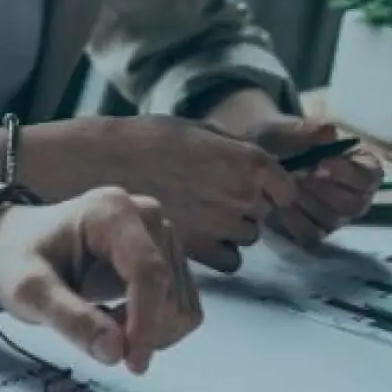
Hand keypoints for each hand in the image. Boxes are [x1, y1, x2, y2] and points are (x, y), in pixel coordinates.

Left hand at [0, 186, 202, 373]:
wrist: (19, 243)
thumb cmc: (19, 260)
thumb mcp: (28, 291)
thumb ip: (70, 320)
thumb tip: (116, 352)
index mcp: (112, 211)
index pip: (148, 271)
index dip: (147, 321)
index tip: (132, 364)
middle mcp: (146, 215)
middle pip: (168, 289)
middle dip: (142, 329)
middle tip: (98, 341)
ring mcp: (161, 233)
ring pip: (180, 300)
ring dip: (149, 329)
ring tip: (103, 322)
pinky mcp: (167, 254)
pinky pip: (182, 303)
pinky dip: (157, 325)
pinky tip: (121, 318)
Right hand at [40, 116, 301, 273]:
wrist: (104, 164)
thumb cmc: (149, 140)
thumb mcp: (202, 130)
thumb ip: (237, 150)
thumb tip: (261, 163)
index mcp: (248, 161)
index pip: (286, 187)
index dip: (276, 189)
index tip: (265, 190)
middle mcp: (241, 195)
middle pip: (265, 213)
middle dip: (248, 207)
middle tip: (216, 196)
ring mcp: (221, 225)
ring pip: (247, 238)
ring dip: (231, 231)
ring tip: (199, 214)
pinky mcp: (198, 251)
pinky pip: (227, 261)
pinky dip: (215, 253)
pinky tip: (193, 235)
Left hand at [235, 117, 383, 248]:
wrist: (248, 160)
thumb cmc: (278, 140)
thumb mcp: (288, 128)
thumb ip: (309, 130)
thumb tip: (329, 132)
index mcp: (357, 166)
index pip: (370, 177)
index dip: (349, 174)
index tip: (320, 164)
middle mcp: (351, 196)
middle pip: (354, 205)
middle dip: (324, 191)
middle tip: (297, 176)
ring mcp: (332, 218)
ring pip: (331, 221)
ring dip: (304, 202)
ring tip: (282, 184)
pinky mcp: (311, 234)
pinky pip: (308, 235)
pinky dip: (289, 219)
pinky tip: (273, 202)